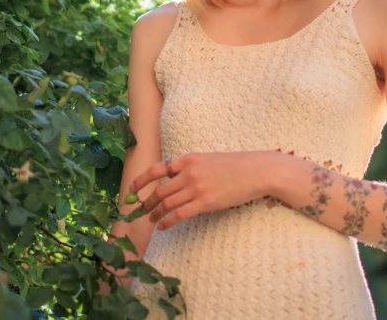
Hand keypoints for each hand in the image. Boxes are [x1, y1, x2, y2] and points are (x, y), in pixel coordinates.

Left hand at [130, 151, 275, 230]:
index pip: (157, 169)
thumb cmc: (234, 165)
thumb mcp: (208, 159)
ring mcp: (197, 188)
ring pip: (166, 203)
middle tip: (139, 209)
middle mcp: (189, 172)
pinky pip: (179, 214)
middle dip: (146, 201)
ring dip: (155, 213)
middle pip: (159, 189)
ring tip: (150, 219)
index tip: (131, 188)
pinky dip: (167, 222)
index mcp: (189, 159)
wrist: (255, 171)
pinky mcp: (205, 203)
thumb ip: (190, 166)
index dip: (141, 180)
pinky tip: (162, 226)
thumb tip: (173, 177)